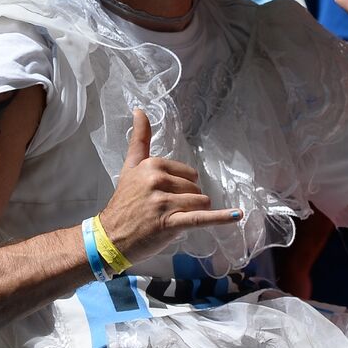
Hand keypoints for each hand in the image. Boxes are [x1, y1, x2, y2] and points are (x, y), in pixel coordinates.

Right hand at [97, 109, 241, 264]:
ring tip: (170, 220)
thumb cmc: (124, 203)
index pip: (189, 173)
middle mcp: (157, 181)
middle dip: (186, 201)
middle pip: (196, 188)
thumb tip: (140, 110)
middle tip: (162, 210)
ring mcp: (164, 202)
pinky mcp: (170, 223)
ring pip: (200, 202)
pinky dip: (220, 218)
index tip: (160, 195)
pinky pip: (200, 218)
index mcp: (152, 165)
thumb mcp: (130, 167)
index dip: (180, 187)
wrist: (110, 237)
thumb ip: (139, 139)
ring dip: (191, 213)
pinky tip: (237, 214)